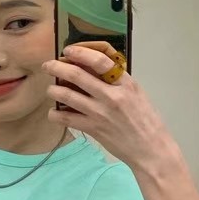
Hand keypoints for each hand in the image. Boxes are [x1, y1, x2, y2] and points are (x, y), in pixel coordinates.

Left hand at [43, 45, 178, 172]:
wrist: (150, 149)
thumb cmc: (145, 120)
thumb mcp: (136, 93)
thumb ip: (117, 80)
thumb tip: (93, 68)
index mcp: (125, 83)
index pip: (100, 61)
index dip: (80, 52)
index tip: (68, 50)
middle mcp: (111, 96)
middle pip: (77, 75)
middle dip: (57, 67)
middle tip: (48, 66)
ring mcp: (100, 113)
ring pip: (67, 95)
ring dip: (53, 90)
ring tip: (51, 89)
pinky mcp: (93, 129)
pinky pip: (66, 118)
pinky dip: (55, 114)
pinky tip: (54, 112)